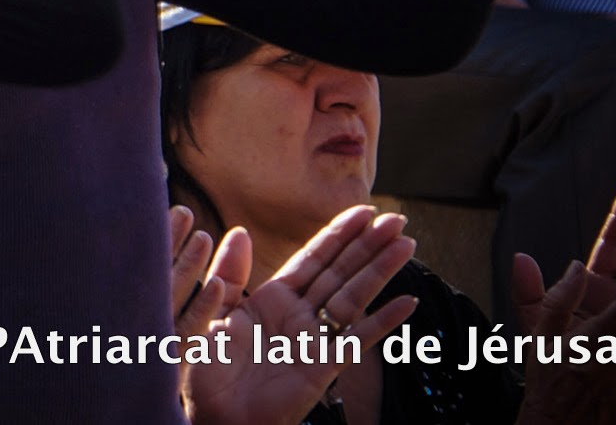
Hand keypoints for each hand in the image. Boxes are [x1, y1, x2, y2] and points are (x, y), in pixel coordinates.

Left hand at [182, 207, 416, 424]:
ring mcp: (315, 339)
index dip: (339, 234)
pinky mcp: (325, 366)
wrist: (213, 413)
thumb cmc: (208, 369)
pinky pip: (358, 339)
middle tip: (398, 219)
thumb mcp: (214, 311)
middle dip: (368, 245)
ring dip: (381, 271)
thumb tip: (239, 231)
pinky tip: (407, 303)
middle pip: (341, 272)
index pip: (313, 258)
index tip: (364, 210)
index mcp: (273, 298)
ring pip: (354, 297)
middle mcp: (299, 315)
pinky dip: (383, 322)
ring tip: (407, 244)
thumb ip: (229, 273)